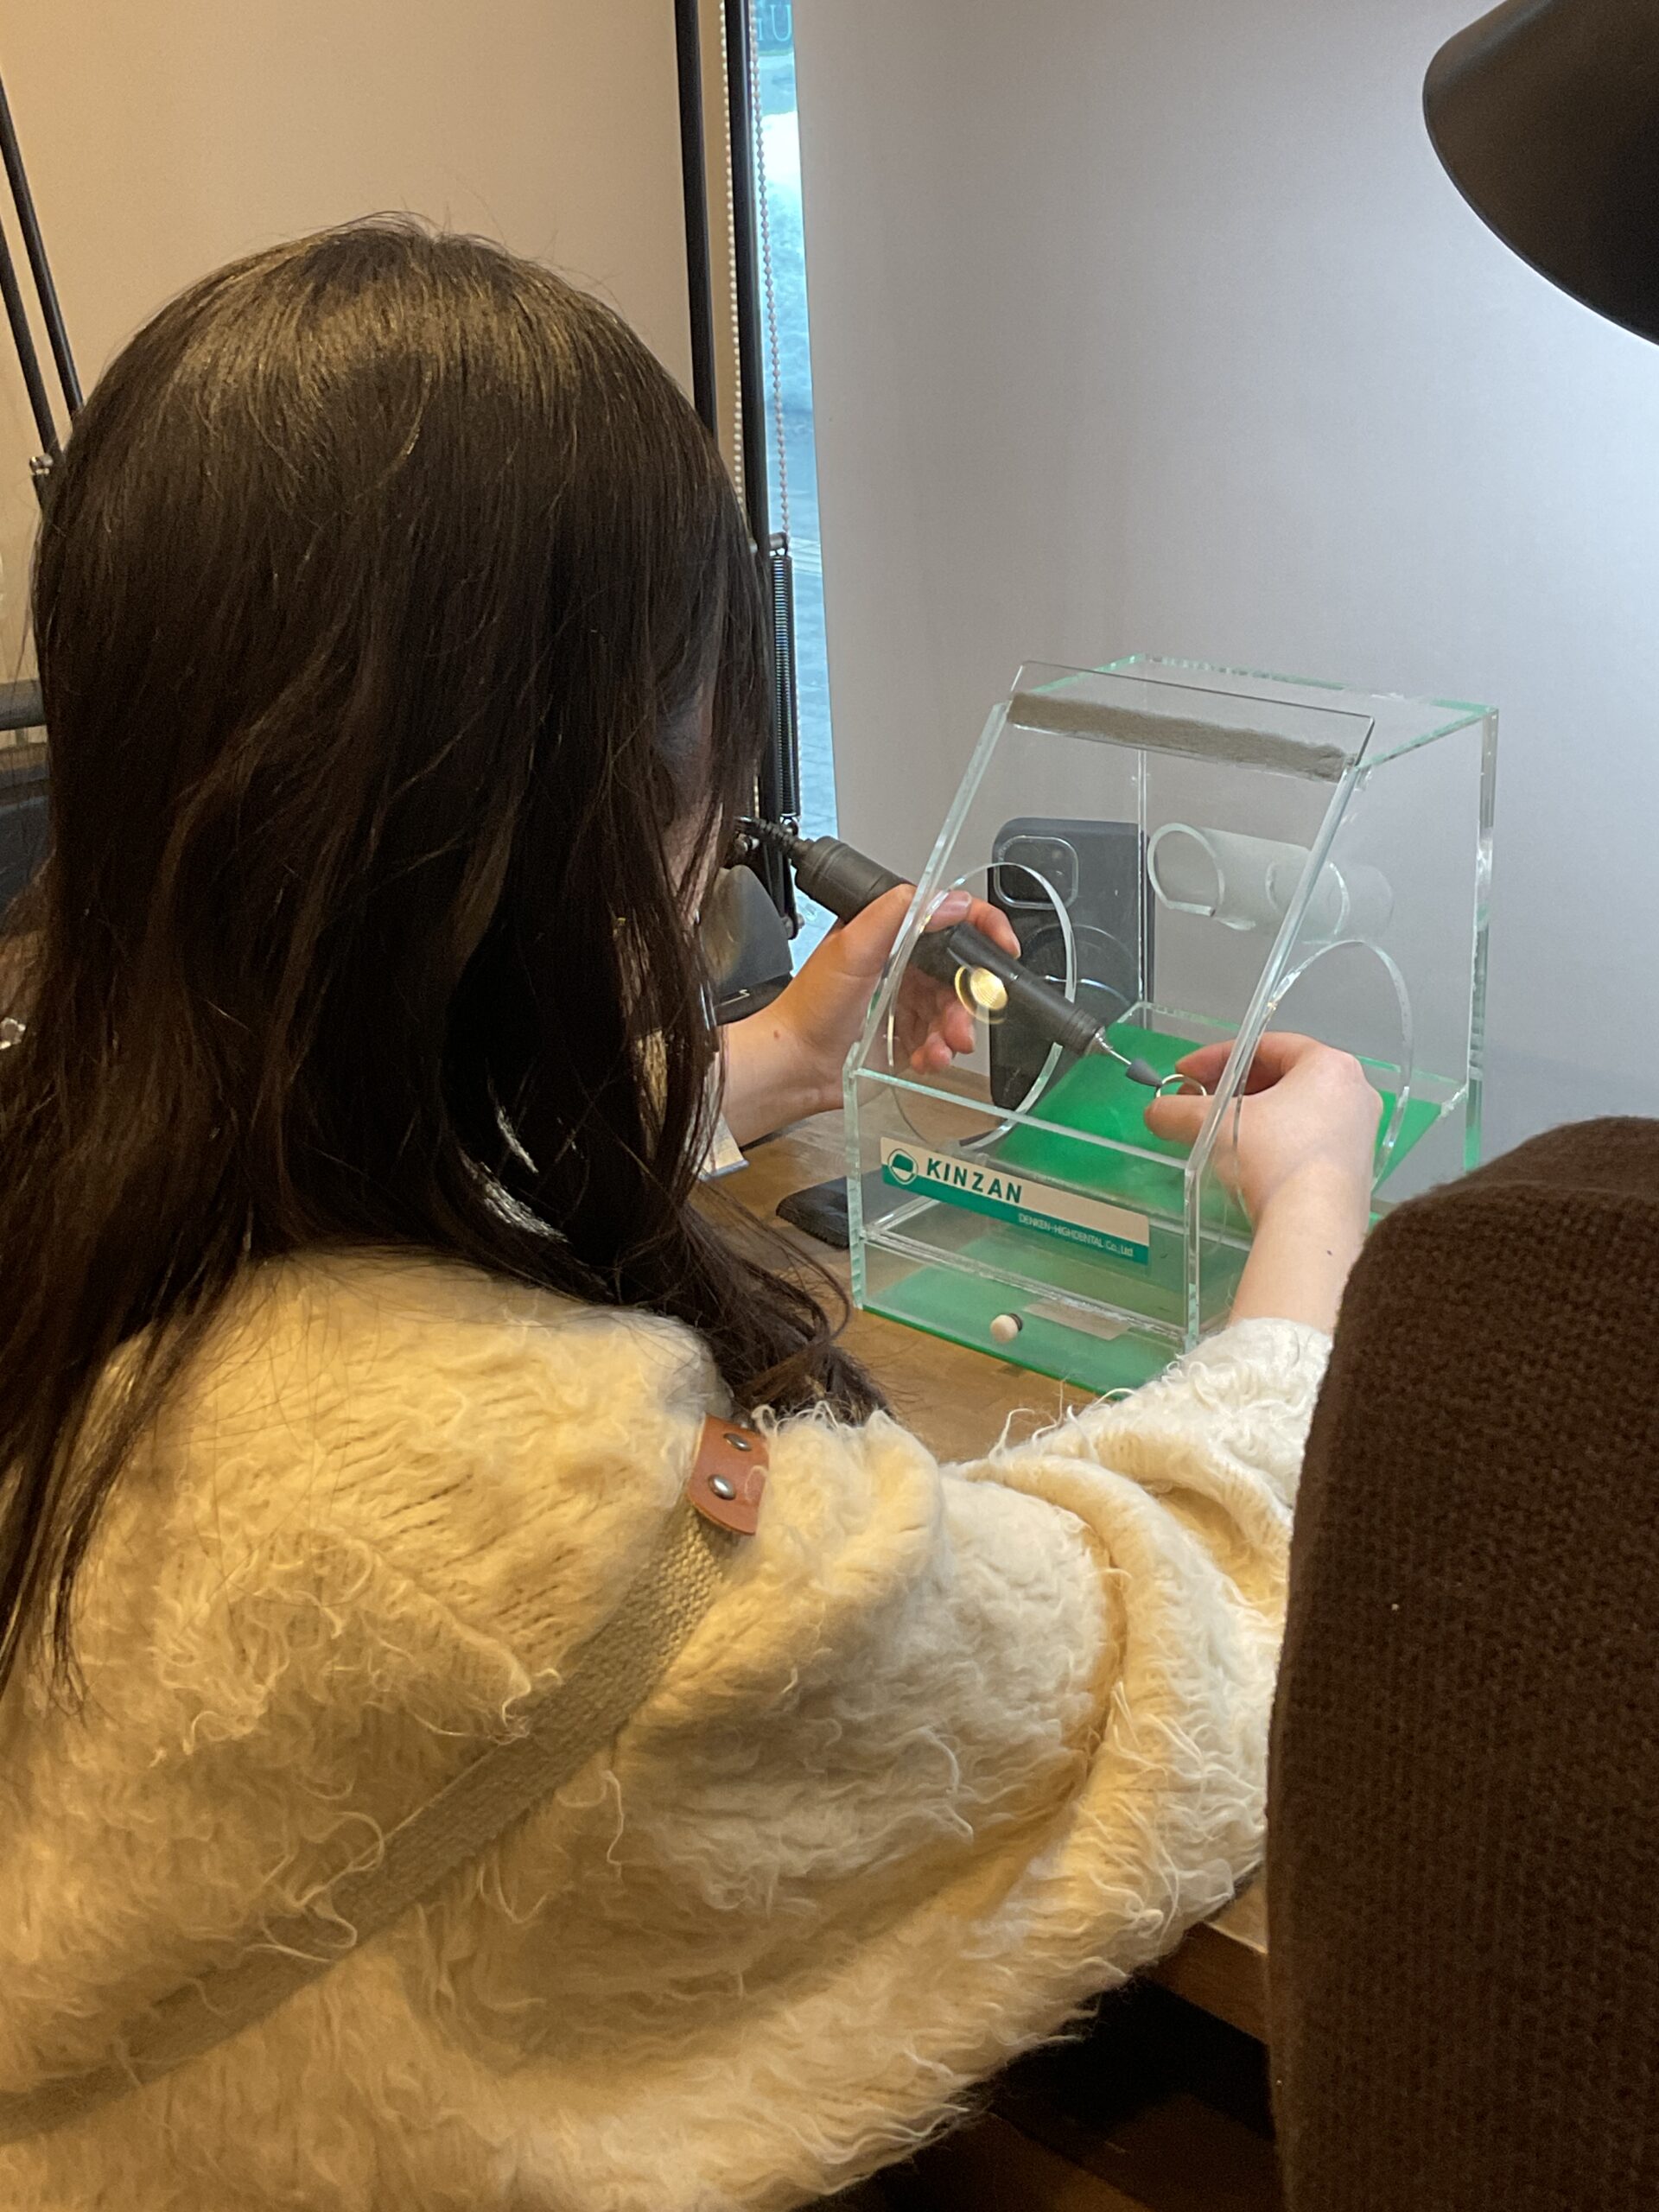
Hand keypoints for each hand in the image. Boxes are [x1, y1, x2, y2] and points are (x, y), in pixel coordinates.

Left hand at [721, 885, 1021, 1146]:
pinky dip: (940, 1052)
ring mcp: (904, 1004)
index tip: (1004, 947)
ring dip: (956, 1030)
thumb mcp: (852, 946)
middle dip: (970, 998)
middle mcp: (900, 967)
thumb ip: (899, 915)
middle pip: (960, 974)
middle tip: (966, 1018)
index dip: (982, 928)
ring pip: (953, 1011)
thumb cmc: (810, 1007)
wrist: (794, 1064)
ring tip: (945, 1046)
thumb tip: (949, 900)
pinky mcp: (905, 1039)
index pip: (948, 919)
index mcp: (891, 936)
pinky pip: (940, 1042)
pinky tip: (930, 1058)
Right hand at [1142, 1032, 1381, 1333]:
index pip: (1265, 1046)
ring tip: (1219, 1134)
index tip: (1185, 1074)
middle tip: (1198, 1103)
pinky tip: (1249, 1163)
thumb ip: (1178, 1112)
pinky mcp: (1357, 1169)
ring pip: (1297, 1111)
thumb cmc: (1273, 1158)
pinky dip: (1277, 1142)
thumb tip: (1155, 1113)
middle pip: (1283, 1077)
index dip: (1216, 1057)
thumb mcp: (1214, 1126)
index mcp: (1329, 1065)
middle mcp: (1354, 1091)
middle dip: (1233, 1088)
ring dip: (1254, 1116)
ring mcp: (1361, 1132)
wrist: (1313, 1228)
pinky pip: (1310, 1141)